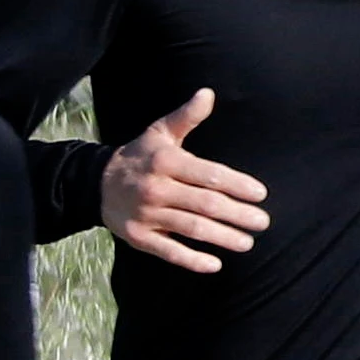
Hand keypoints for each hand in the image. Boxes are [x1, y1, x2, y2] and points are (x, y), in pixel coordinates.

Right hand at [98, 90, 265, 273]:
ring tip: (247, 242)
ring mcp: (146, 214)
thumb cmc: (140, 156)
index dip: (236, 185)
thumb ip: (186, 117)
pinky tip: (215, 265)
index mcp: (164, 161)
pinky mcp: (139, 236)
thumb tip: (208, 93)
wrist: (96, 183)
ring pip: (191, 228)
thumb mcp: (159, 133)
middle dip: (237, 214)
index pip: (207, 174)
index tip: (260, 194)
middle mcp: (155, 188)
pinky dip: (191, 260)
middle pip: (204, 204)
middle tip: (263, 222)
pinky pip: (168, 251)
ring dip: (222, 237)